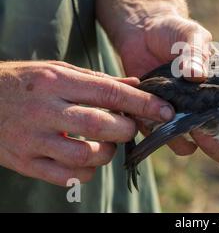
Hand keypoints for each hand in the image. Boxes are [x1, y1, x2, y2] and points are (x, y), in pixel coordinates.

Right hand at [0, 61, 174, 185]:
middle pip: (101, 126)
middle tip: (128, 127)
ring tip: (105, 144)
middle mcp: (45, 109)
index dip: (142, 104)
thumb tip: (135, 85)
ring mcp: (32, 139)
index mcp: (56, 82)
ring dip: (107, 153)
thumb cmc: (26, 82)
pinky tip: (85, 158)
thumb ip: (98, 80)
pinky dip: (86, 172)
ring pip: (86, 156)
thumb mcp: (59, 70)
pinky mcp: (24, 162)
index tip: (165, 111)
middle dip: (126, 130)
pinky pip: (66, 177)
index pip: (109, 93)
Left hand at [115, 4, 218, 164]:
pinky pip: (173, 142)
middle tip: (204, 129)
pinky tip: (156, 114)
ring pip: (204, 150)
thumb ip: (196, 52)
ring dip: (196, 144)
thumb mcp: (191, 35)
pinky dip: (166, 135)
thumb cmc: (177, 32)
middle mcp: (216, 111)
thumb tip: (196, 76)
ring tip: (179, 120)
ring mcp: (192, 120)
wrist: (143, 33)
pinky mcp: (166, 124)